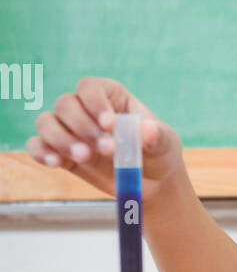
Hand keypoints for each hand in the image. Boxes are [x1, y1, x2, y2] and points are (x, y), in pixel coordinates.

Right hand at [26, 77, 182, 201]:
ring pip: (47, 122)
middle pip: (66, 104)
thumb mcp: (164, 143)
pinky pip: (37, 145)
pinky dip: (41, 152)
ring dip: (61, 139)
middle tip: (108, 150)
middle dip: (83, 127)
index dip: (95, 103)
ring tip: (84, 157)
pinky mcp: (60, 153)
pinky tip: (54, 162)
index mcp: (111, 96)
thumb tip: (148, 128)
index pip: (90, 88)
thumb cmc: (158, 154)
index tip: (110, 125)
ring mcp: (70, 131)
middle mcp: (85, 109)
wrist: (151, 184)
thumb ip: (155, 135)